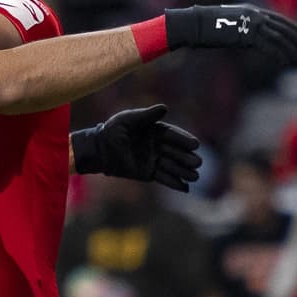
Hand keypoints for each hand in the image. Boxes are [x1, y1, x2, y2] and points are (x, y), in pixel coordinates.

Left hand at [71, 104, 202, 191]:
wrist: (99, 149)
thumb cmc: (113, 131)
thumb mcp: (128, 120)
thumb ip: (146, 115)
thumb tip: (165, 108)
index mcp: (155, 131)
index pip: (173, 135)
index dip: (184, 140)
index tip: (195, 144)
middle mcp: (158, 145)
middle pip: (176, 152)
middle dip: (187, 158)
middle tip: (197, 162)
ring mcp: (154, 160)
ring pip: (172, 166)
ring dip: (184, 171)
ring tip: (195, 176)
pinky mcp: (148, 173)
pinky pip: (163, 178)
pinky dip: (174, 183)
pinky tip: (186, 189)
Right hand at [164, 4, 296, 64]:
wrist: (191, 24)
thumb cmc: (203, 28)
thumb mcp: (227, 26)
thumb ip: (242, 30)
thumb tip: (249, 40)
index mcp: (251, 11)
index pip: (279, 20)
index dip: (295, 29)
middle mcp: (255, 14)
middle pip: (284, 27)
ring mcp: (251, 23)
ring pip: (280, 37)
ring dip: (294, 48)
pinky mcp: (246, 34)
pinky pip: (268, 45)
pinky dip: (280, 54)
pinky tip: (286, 62)